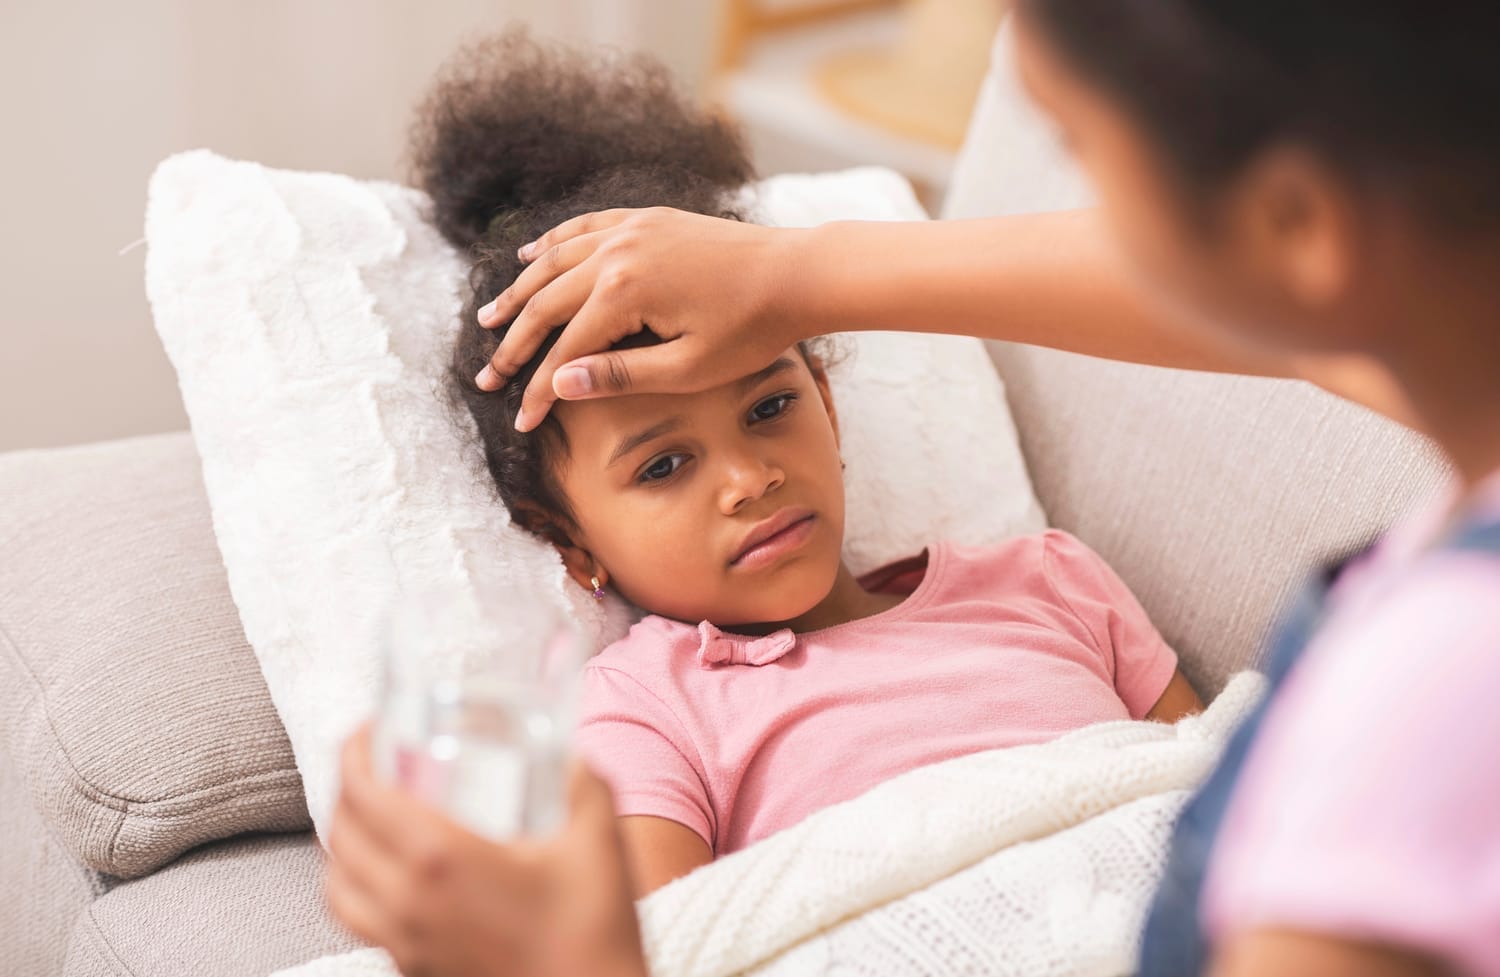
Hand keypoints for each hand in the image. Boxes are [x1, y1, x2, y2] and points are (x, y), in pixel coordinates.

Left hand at [325, 720, 647, 976]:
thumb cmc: (592, 932)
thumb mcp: (598, 837)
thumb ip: (582, 781)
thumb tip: (570, 755)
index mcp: (441, 859)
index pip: (363, 793)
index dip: (352, 751)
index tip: (367, 730)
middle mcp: (408, 902)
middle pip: (339, 834)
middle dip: (346, 788)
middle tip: (373, 763)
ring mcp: (405, 944)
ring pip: (336, 885)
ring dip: (342, 842)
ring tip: (371, 818)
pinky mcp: (413, 972)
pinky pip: (359, 922)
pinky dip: (356, 886)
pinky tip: (394, 876)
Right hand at [475, 207, 809, 430]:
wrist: (798, 274)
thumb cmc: (751, 330)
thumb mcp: (688, 369)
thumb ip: (620, 375)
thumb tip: (557, 383)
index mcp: (625, 292)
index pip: (564, 351)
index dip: (539, 390)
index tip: (521, 423)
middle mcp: (617, 253)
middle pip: (546, 303)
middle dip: (513, 344)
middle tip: (488, 377)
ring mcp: (631, 230)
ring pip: (554, 261)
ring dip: (519, 292)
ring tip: (487, 319)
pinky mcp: (647, 219)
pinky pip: (583, 228)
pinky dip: (551, 245)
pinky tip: (530, 257)